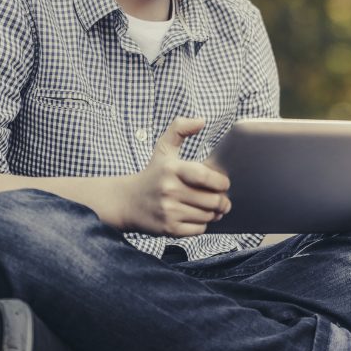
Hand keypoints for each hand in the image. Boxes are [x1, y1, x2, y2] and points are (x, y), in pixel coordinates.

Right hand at [119, 117, 230, 236]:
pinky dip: (202, 224)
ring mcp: (169, 211)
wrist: (127, 202)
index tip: (223, 183)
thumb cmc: (152, 173)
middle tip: (222, 199)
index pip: (207, 177)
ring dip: (214, 213)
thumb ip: (180, 128)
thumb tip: (201, 121)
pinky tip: (196, 216)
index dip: (222, 182)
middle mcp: (170, 190)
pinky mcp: (168, 229)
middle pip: (212, 200)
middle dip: (222, 201)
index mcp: (172, 169)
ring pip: (208, 216)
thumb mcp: (163, 148)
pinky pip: (199, 229)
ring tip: (210, 207)